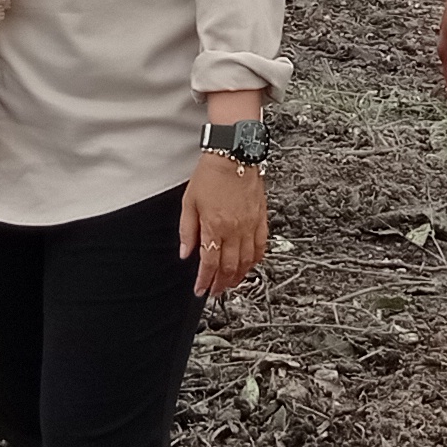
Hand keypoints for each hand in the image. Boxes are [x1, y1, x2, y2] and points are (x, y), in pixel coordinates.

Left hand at [181, 153, 269, 295]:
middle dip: (220, 284)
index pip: (209, 263)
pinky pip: (261, 248)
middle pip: (229, 267)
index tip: (200, 289)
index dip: (204, 281)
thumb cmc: (211, 174)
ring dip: (237, 277)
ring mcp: (250, 226)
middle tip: (214, 291)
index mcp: (215, 226)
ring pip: (246, 262)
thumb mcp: (189, 202)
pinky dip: (254, 261)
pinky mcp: (261, 220)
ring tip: (229, 284)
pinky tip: (248, 266)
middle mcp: (235, 229)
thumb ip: (187, 231)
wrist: (234, 155)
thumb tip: (185, 252)